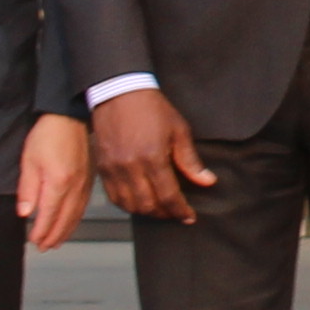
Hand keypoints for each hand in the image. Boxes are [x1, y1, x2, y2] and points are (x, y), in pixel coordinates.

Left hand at [19, 112, 94, 251]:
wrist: (68, 117)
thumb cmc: (48, 134)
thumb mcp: (29, 161)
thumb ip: (28, 189)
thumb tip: (26, 212)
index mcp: (58, 182)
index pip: (48, 215)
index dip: (41, 231)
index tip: (34, 240)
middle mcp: (74, 186)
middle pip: (64, 220)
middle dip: (53, 236)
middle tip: (44, 247)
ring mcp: (84, 184)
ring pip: (76, 215)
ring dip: (65, 231)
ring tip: (56, 241)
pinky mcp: (88, 179)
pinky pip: (82, 206)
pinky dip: (75, 219)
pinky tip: (70, 222)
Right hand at [94, 88, 214, 221]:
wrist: (119, 92)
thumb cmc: (151, 108)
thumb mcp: (178, 130)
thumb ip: (190, 160)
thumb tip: (207, 181)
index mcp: (152, 157)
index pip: (168, 196)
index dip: (180, 211)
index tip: (189, 217)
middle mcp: (130, 167)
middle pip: (148, 205)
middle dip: (165, 214)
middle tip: (176, 212)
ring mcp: (114, 169)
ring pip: (130, 205)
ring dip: (146, 212)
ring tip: (159, 208)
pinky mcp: (103, 168)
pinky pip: (114, 197)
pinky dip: (128, 205)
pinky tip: (139, 201)